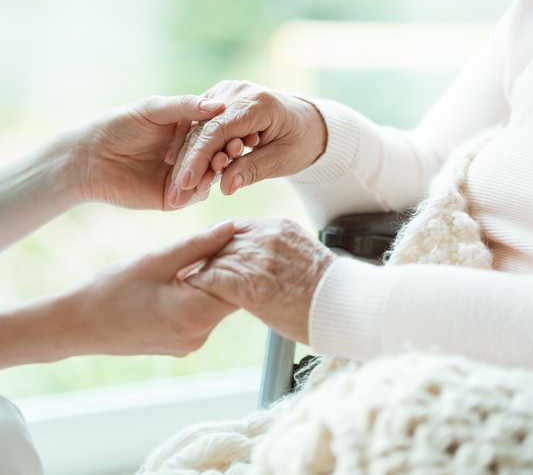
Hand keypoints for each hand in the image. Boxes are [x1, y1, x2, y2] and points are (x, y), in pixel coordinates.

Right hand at [67, 221, 237, 355]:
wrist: (79, 325)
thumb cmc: (112, 289)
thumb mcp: (157, 260)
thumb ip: (198, 245)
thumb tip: (231, 227)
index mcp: (195, 315)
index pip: (239, 284)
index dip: (239, 257)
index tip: (233, 236)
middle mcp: (199, 336)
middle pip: (230, 296)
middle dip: (226, 268)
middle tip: (216, 240)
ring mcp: (190, 344)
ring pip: (215, 305)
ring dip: (211, 281)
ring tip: (194, 258)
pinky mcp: (181, 345)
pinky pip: (200, 316)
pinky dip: (197, 296)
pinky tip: (180, 279)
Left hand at [74, 95, 224, 209]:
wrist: (90, 158)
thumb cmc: (118, 126)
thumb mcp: (153, 109)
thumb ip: (185, 106)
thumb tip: (219, 105)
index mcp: (186, 129)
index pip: (214, 131)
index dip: (225, 131)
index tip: (239, 129)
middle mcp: (187, 153)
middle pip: (215, 155)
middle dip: (224, 153)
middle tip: (232, 151)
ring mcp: (181, 177)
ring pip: (207, 177)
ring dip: (214, 172)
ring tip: (218, 166)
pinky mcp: (172, 198)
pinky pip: (193, 196)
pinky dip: (198, 190)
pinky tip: (201, 183)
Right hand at [169, 81, 327, 207]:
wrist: (307, 122)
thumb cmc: (300, 142)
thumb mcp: (282, 160)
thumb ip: (253, 170)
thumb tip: (225, 188)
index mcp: (257, 103)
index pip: (217, 130)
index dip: (199, 158)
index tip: (186, 184)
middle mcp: (237, 92)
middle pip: (202, 130)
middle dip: (188, 165)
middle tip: (175, 196)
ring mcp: (225, 93)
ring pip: (196, 129)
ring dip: (186, 160)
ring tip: (177, 191)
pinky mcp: (218, 100)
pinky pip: (199, 126)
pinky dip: (191, 149)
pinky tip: (181, 171)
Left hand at [185, 218, 335, 343]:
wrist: (348, 307)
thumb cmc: (329, 292)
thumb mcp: (302, 257)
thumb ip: (277, 251)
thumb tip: (262, 263)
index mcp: (278, 227)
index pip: (235, 228)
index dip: (218, 243)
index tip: (208, 256)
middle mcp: (265, 236)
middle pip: (219, 241)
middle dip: (203, 257)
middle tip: (187, 271)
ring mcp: (256, 258)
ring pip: (212, 258)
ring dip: (198, 273)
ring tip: (184, 285)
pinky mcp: (249, 283)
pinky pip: (211, 279)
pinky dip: (199, 286)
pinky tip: (192, 295)